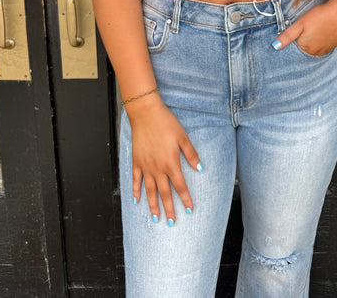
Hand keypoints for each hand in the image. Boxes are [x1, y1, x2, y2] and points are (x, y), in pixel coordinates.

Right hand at [126, 95, 201, 223]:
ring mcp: (145, 166)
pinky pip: (135, 180)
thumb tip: (200, 168)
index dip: (185, 199)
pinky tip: (136, 200)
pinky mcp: (136, 161)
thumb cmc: (166, 123)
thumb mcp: (183, 137)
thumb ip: (191, 154)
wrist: (146, 114)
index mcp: (171, 163)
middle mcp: (157, 168)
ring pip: (150, 190)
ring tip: (155, 218)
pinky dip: (136, 191)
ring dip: (152, 205)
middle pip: (164, 193)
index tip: (189, 210)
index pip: (180, 186)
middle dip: (169, 209)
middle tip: (172, 223)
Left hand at [273, 0, 336, 55]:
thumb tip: (274, 47)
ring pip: (314, 48)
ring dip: (312, 42)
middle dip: (301, 43)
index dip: (291, 42)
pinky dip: (321, 40)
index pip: (293, 51)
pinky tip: (321, 31)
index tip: (292, 36)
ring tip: (313, 30)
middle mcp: (316, 52)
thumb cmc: (323, 15)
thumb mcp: (301, 23)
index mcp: (306, 47)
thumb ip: (287, 36)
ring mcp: (326, 49)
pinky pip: (324, 45)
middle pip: (304, 50)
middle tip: (304, 30)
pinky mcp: (334, 45)